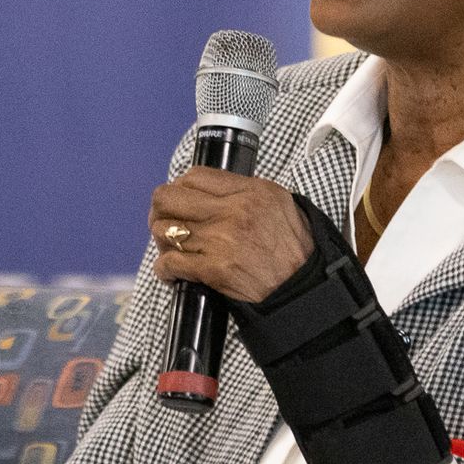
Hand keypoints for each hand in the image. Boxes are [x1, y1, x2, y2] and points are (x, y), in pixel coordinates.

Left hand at [149, 169, 313, 303]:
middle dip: (160, 210)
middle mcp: (232, 212)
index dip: (180, 186)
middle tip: (165, 221)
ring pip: (164, 230)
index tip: (180, 199)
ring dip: (162, 240)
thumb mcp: (279, 202)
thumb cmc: (294, 247)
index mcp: (249, 191)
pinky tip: (172, 272)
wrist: (303, 287)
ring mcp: (220, 241)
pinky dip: (165, 268)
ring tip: (171, 248)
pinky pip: (170, 263)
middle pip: (169, 198)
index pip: (195, 176)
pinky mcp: (213, 270)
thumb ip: (245, 189)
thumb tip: (212, 188)